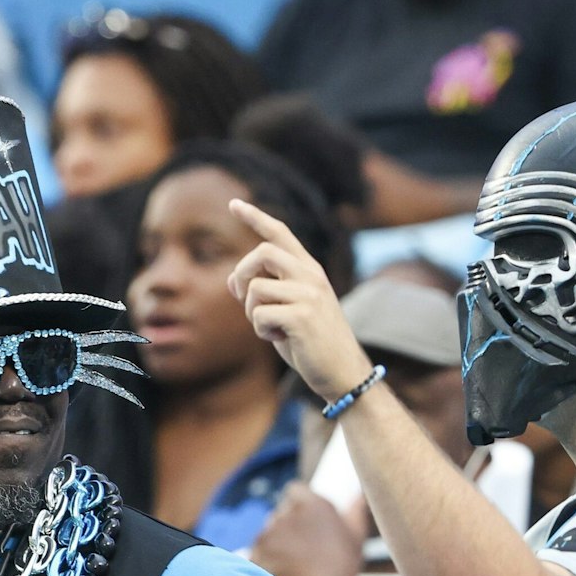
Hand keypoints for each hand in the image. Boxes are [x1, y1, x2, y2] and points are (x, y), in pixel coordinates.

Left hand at [228, 197, 374, 401]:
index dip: (255, 217)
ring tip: (270, 328)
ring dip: (251, 313)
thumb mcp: (288, 310)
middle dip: (242, 273)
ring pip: (256, 288)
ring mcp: (309, 294)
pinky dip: (260, 330)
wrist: (342, 371)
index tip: (234, 203)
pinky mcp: (303, 316)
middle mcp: (311, 275)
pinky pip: (260, 314)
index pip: (280, 234)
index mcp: (309, 270)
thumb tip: (234, 280)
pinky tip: (278, 339)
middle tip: (242, 297)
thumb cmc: (311, 343)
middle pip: (263, 251)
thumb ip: (266, 291)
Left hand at [251, 483, 365, 575]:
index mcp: (312, 504)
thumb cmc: (343, 565)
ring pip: (268, 534)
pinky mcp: (256, 551)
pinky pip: (258, 553)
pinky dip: (265, 561)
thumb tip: (358, 494)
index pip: (295, 491)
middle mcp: (287, 513)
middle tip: (301, 548)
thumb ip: (355, 509)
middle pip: (280, 513)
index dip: (297, 504)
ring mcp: (268, 532)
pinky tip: (281, 574)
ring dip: (275, 544)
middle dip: (286, 526)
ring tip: (294, 565)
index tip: (303, 519)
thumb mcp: (355, 534)